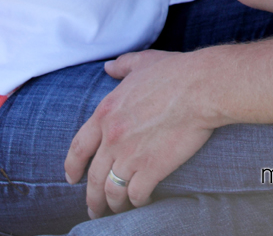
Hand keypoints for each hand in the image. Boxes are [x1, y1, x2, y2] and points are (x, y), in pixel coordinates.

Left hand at [65, 49, 220, 216]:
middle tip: (95, 208)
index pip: (79, 147)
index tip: (71, 178)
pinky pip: (136, 195)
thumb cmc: (176, 72)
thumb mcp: (142, 62)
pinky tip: (142, 200)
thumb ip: (122, 66)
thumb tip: (108, 67)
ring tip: (117, 210)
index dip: (72, 166)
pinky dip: (137, 202)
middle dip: (92, 197)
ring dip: (113, 204)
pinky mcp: (151, 169)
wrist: (201, 87)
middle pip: (93, 178)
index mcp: (106, 113)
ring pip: (112, 191)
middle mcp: (112, 138)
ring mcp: (130, 156)